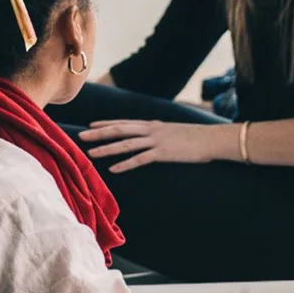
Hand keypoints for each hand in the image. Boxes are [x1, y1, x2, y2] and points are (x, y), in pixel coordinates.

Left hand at [81, 120, 236, 172]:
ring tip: (91, 153)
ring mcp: (156, 141)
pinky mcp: (163, 153)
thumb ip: (161, 134)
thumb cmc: (196, 137)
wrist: (212, 139)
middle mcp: (151, 130)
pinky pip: (140, 159)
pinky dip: (125, 164)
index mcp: (153, 124)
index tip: (91, 125)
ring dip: (107, 148)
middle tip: (81, 136)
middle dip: (99, 133)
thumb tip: (154, 138)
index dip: (106, 124)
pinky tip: (114, 169)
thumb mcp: (175, 131)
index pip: (125, 122)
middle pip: (119, 130)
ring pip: (125, 144)